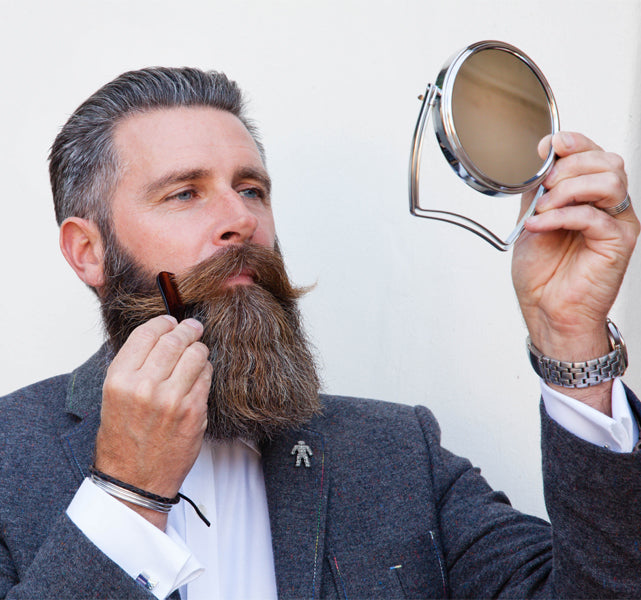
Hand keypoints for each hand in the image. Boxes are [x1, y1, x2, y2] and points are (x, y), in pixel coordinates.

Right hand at [95, 315, 211, 527]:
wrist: (134, 480)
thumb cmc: (123, 439)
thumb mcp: (114, 397)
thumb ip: (134, 366)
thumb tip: (161, 335)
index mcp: (119, 380)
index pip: (147, 334)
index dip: (163, 323)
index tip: (171, 321)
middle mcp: (145, 386)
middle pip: (175, 340)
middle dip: (187, 330)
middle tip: (193, 328)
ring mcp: (172, 399)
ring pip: (196, 355)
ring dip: (199, 350)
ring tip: (197, 353)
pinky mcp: (194, 412)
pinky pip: (207, 377)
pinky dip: (205, 372)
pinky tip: (199, 377)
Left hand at [512, 132, 638, 412]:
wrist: (546, 309)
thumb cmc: (542, 272)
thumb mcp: (532, 219)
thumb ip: (538, 190)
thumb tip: (539, 159)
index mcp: (589, 197)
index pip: (594, 153)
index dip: (574, 142)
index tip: (546, 147)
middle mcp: (608, 206)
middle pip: (607, 161)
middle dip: (569, 166)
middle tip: (543, 187)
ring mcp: (616, 223)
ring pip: (609, 181)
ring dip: (568, 188)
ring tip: (542, 209)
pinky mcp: (617, 242)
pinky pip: (594, 215)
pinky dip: (561, 216)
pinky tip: (539, 224)